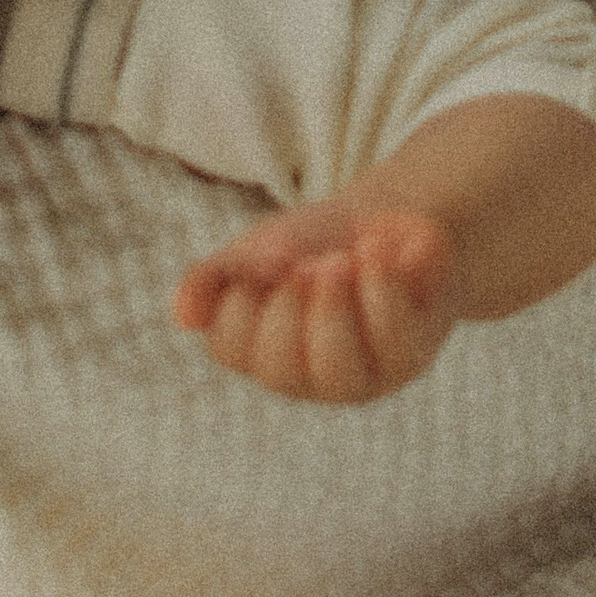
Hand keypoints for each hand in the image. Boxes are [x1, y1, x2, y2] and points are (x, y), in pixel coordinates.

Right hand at [174, 196, 457, 401]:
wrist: (389, 219)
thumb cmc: (315, 247)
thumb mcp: (259, 250)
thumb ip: (215, 279)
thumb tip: (184, 315)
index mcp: (263, 352)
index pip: (232, 347)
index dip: (241, 300)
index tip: (261, 260)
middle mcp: (310, 376)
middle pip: (284, 371)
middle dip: (290, 309)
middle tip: (307, 264)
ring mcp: (363, 373)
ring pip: (338, 370)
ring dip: (333, 305)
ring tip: (340, 259)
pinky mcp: (411, 355)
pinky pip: (394, 338)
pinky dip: (381, 285)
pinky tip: (377, 251)